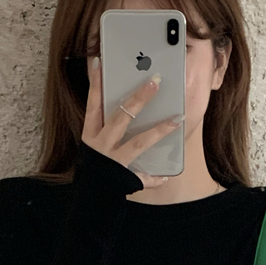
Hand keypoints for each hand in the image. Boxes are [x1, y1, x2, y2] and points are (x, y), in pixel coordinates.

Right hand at [82, 56, 183, 189]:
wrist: (87, 201)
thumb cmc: (93, 168)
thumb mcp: (92, 145)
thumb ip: (104, 124)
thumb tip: (120, 100)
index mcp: (90, 134)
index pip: (93, 104)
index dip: (95, 84)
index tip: (100, 62)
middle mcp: (100, 146)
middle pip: (120, 118)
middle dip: (138, 100)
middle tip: (155, 82)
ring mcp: (112, 162)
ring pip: (138, 143)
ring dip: (159, 131)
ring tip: (178, 119)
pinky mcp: (123, 179)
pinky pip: (142, 178)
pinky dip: (154, 178)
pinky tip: (166, 176)